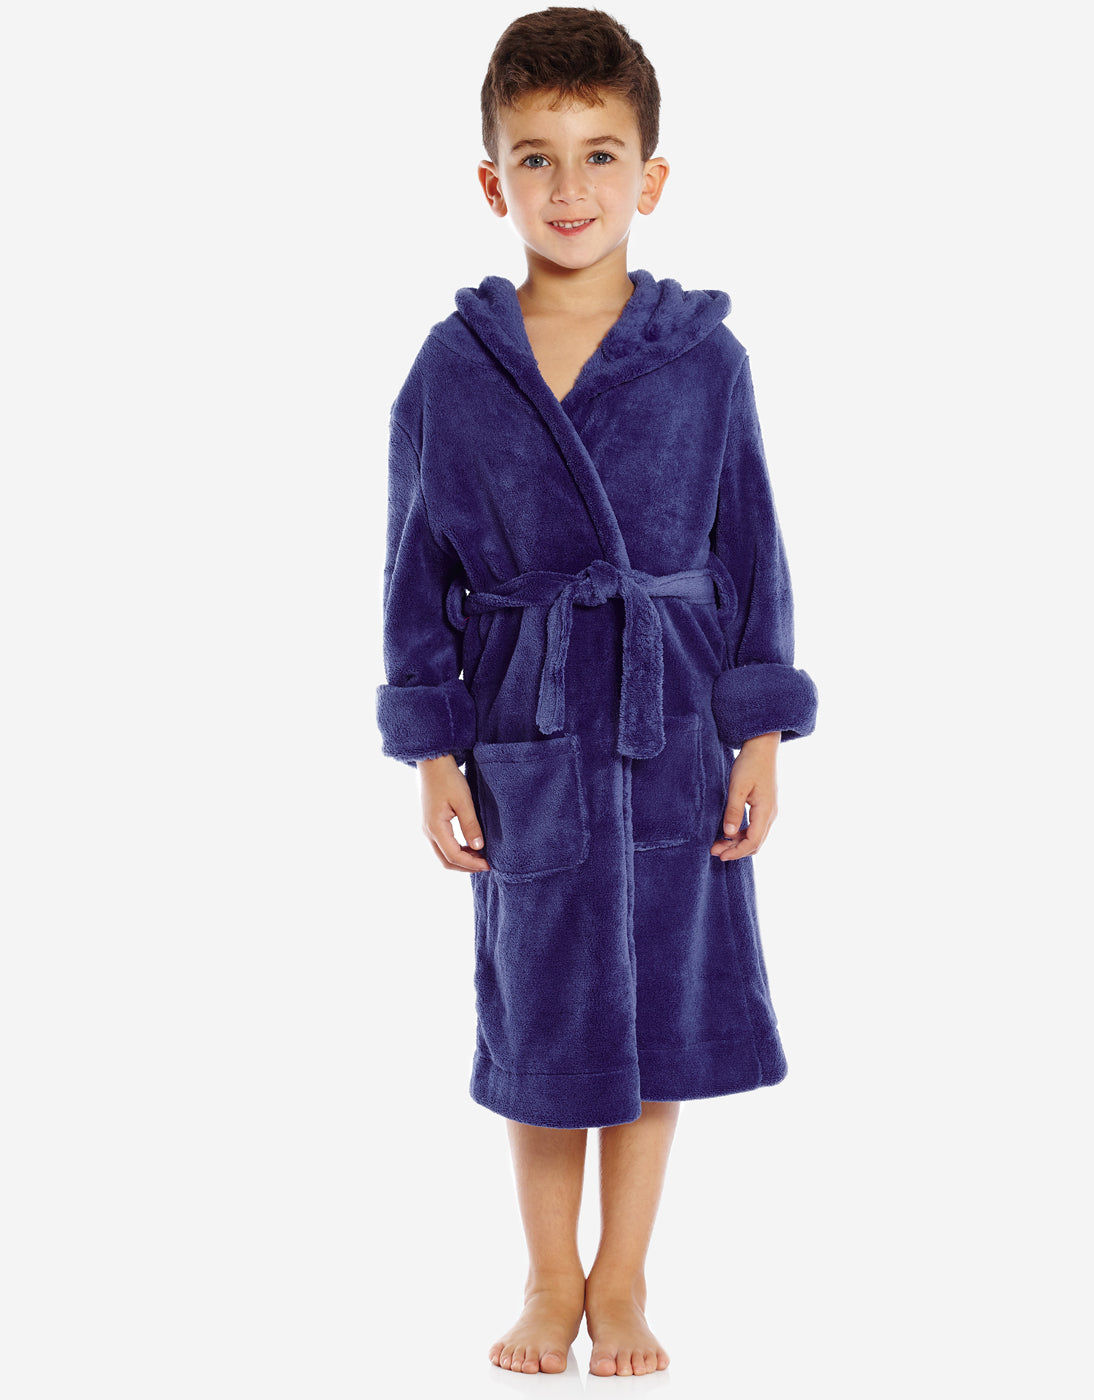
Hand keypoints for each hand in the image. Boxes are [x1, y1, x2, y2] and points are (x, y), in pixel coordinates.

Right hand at [417, 754, 491, 872]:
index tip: (489, 865)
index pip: (454, 856)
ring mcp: (428, 828)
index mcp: (435, 827)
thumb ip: (471, 825)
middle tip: (486, 865)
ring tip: (481, 857)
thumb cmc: (448, 778)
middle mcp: (428, 831)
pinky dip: (457, 851)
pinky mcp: (431, 824)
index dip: (472, 864)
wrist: (433, 763)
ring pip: (443, 855)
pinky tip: (471, 847)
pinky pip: (443, 845)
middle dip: (466, 867)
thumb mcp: (464, 801)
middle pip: (446, 861)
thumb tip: (479, 847)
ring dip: (462, 860)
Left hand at [710, 731, 779, 861]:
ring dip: (738, 843)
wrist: (762, 748)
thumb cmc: (750, 764)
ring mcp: (768, 811)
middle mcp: (770, 814)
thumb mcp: (738, 787)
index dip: (737, 852)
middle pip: (755, 842)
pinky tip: (728, 832)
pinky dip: (741, 834)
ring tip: (718, 843)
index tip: (721, 855)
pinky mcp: (764, 807)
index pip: (753, 841)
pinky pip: (754, 827)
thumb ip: (733, 810)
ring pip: (755, 836)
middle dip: (736, 850)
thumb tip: (728, 833)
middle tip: (715, 850)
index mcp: (765, 811)